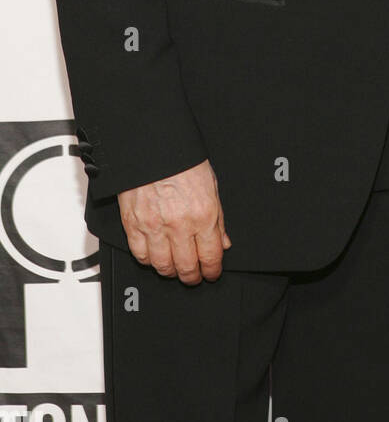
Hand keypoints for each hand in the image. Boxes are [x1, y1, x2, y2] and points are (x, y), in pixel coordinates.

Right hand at [117, 159, 230, 283]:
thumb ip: (218, 218)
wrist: (152, 145)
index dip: (212, 271)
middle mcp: (179, 224)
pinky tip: (155, 256)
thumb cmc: (182, 160)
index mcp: (203, 214)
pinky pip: (140, 254)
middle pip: (186, 267)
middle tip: (194, 276)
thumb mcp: (211, 185)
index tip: (212, 273)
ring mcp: (154, 226)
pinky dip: (148, 260)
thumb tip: (223, 241)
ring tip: (175, 268)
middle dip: (192, 276)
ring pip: (162, 266)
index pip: (211, 256)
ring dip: (170, 271)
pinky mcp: (133, 224)